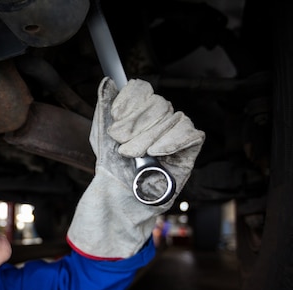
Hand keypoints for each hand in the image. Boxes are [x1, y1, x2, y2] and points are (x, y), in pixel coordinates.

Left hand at [67, 77, 204, 257]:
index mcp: (137, 118)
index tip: (116, 113)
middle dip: (137, 122)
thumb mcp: (100, 140)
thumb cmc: (110, 176)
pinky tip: (157, 151)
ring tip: (134, 154)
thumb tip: (108, 83)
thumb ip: (104, 110)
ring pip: (174, 117)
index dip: (132, 98)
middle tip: (121, 143)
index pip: (144, 91)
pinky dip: (173, 140)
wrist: (116, 204)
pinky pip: (192, 135)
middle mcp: (157, 125)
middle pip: (159, 103)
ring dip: (149, 135)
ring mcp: (174, 139)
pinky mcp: (187, 155)